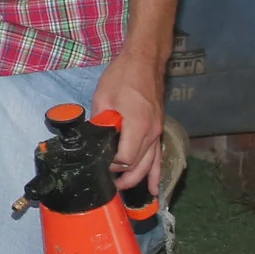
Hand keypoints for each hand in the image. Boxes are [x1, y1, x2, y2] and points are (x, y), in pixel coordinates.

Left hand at [90, 46, 168, 195]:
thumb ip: (101, 120)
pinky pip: (159, 156)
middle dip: (125, 178)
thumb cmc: (122, 77)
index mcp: (137, 125)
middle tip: (110, 186)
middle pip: (140, 165)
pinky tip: (154, 188)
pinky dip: (156, 173)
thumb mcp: (103, 97)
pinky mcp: (159, 129)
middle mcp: (152, 132)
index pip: (126, 156)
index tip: (100, 163)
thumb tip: (96, 137)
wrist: (145, 62)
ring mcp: (158, 132)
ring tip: (127, 191)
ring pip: (151, 164)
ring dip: (139, 179)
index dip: (112, 164)